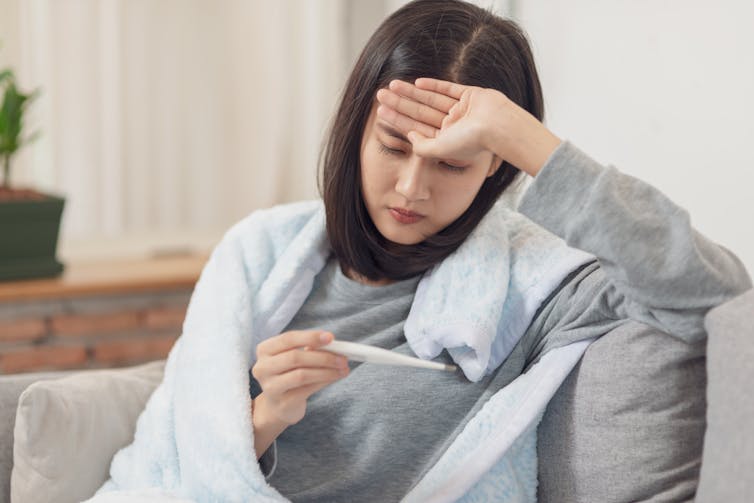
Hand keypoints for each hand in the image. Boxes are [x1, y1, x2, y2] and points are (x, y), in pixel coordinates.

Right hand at [251, 330, 348, 425]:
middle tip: (343, 357)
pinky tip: (335, 377)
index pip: (288, 339)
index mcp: (265, 350)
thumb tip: (336, 347)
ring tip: (343, 368)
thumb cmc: (290, 374)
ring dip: (327, 370)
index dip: (310, 337)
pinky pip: (307, 389)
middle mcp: (263, 367)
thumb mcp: (295, 358)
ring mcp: (270, 387)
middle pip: (295, 357)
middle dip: (323, 356)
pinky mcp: (282, 402)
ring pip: (302, 374)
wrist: (280, 404)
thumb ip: (311, 350)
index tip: (330, 337)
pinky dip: (325, 381)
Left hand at [376, 78, 561, 176]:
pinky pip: (449, 89)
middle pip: (420, 113)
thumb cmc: (472, 142)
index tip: (380, 113)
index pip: (416, 129)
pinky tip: (417, 83)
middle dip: (399, 104)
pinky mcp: (471, 96)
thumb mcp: (441, 150)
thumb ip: (423, 147)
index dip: (398, 120)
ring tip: (391, 85)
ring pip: (431, 100)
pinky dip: (434, 85)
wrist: (500, 126)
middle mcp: (453, 126)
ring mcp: (462, 110)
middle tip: (379, 95)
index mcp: (446, 142)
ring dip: (411, 93)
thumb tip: (409, 137)